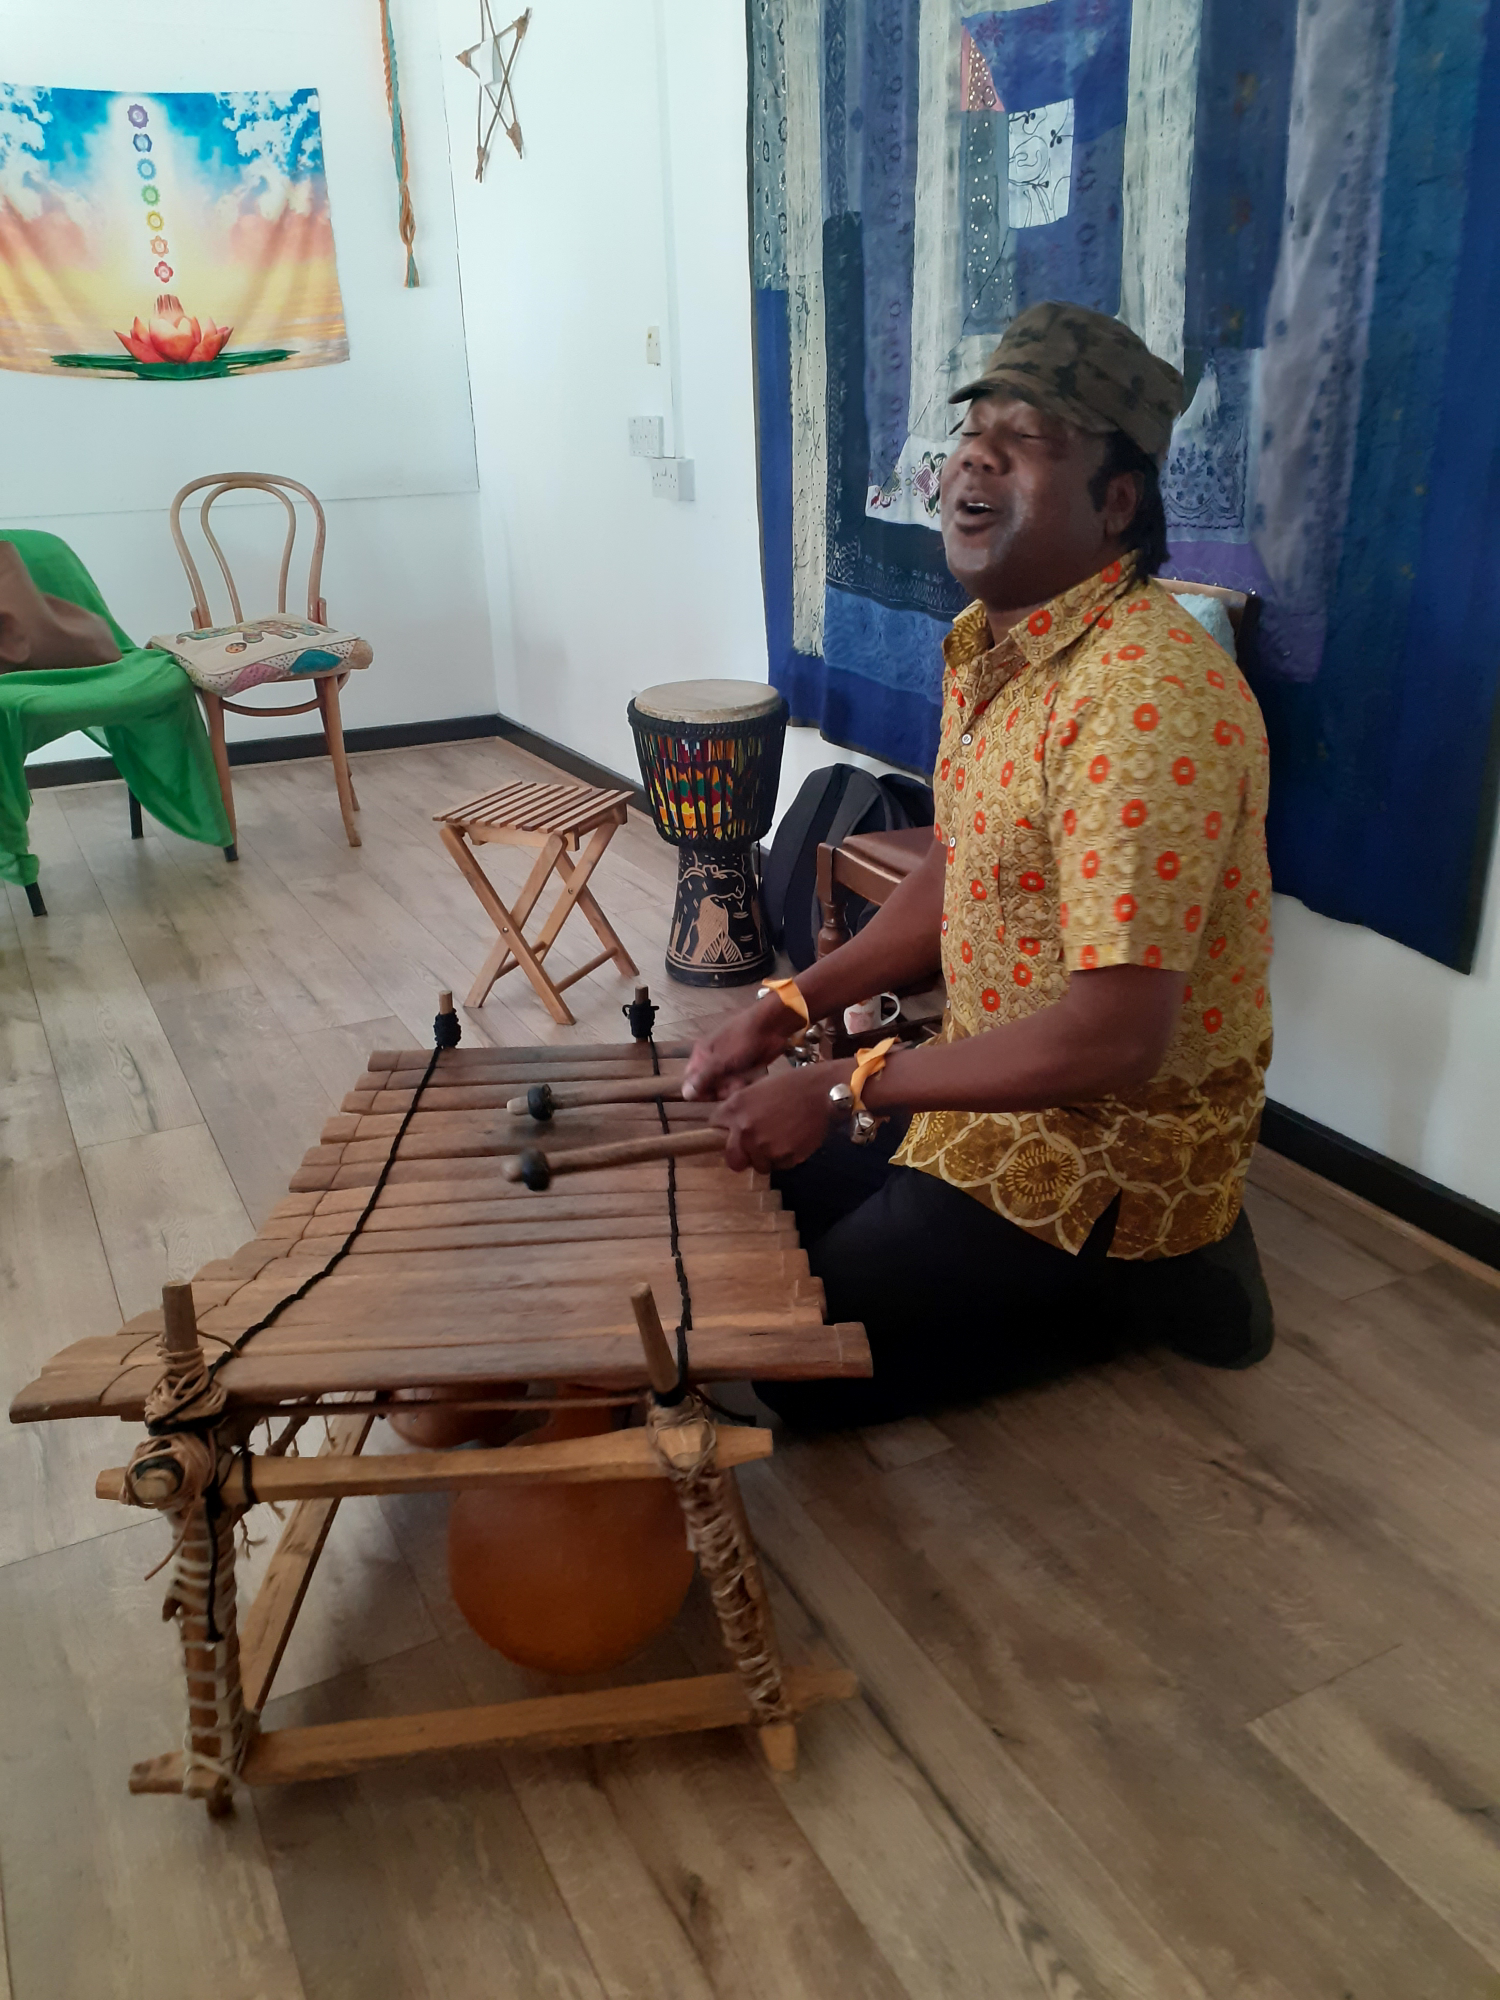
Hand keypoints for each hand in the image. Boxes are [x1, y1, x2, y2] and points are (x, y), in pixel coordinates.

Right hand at [681, 997, 799, 1100]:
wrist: (771, 1027)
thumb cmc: (742, 1040)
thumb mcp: (720, 1060)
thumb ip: (703, 1078)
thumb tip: (685, 1094)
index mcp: (701, 1054)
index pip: (692, 1080)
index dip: (700, 1091)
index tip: (712, 1095)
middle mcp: (712, 1060)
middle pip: (710, 1086)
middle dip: (722, 1089)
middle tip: (734, 1083)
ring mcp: (729, 1065)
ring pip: (726, 1087)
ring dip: (735, 1087)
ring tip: (745, 1078)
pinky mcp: (744, 1068)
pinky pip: (739, 1084)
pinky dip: (745, 1083)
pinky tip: (753, 1077)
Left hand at [710, 1061, 841, 1172]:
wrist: (823, 1092)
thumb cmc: (792, 1085)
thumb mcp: (758, 1089)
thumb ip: (740, 1108)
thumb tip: (732, 1126)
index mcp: (736, 1108)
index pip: (715, 1127)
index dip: (724, 1132)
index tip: (732, 1134)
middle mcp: (745, 1130)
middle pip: (733, 1160)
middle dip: (742, 1157)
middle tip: (755, 1150)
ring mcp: (765, 1147)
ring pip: (759, 1165)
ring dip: (768, 1157)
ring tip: (782, 1139)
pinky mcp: (785, 1158)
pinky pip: (780, 1166)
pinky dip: (786, 1158)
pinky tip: (795, 1140)